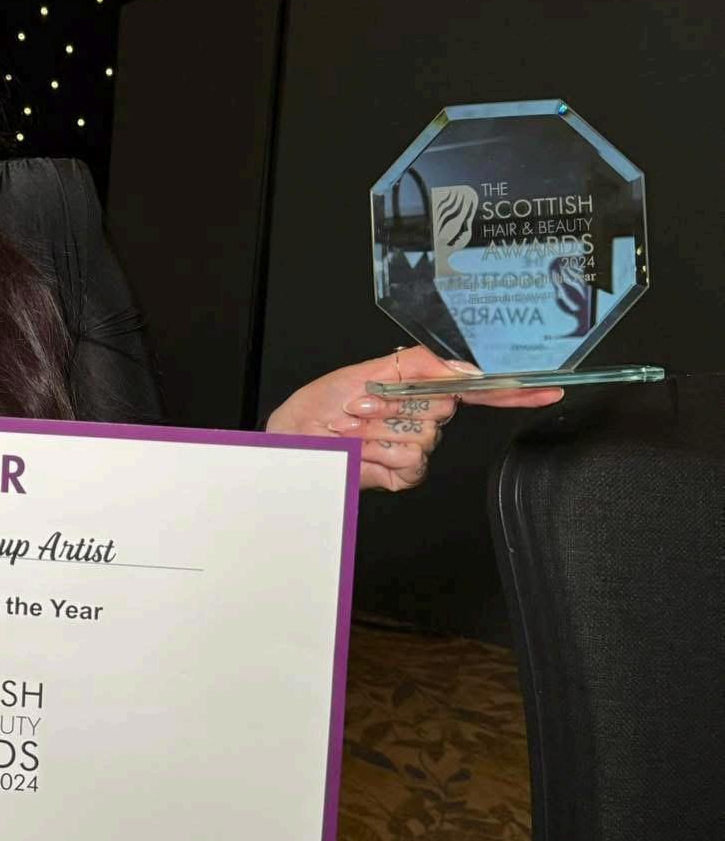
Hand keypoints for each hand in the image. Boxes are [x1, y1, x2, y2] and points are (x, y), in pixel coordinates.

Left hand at [265, 345, 563, 492]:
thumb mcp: (366, 371)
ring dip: (383, 431)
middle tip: (365, 405)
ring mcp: (415, 448)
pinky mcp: (403, 474)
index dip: (510, 391)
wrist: (295, 439)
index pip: (474, 390)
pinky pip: (412, 466)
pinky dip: (383, 456)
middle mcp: (422, 418)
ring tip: (358, 428)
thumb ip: (419, 366)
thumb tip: (465, 370)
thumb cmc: (321, 403)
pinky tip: (364, 451)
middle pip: (444, 411)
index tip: (545, 388)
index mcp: (418, 389)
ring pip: (425, 440)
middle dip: (400, 405)